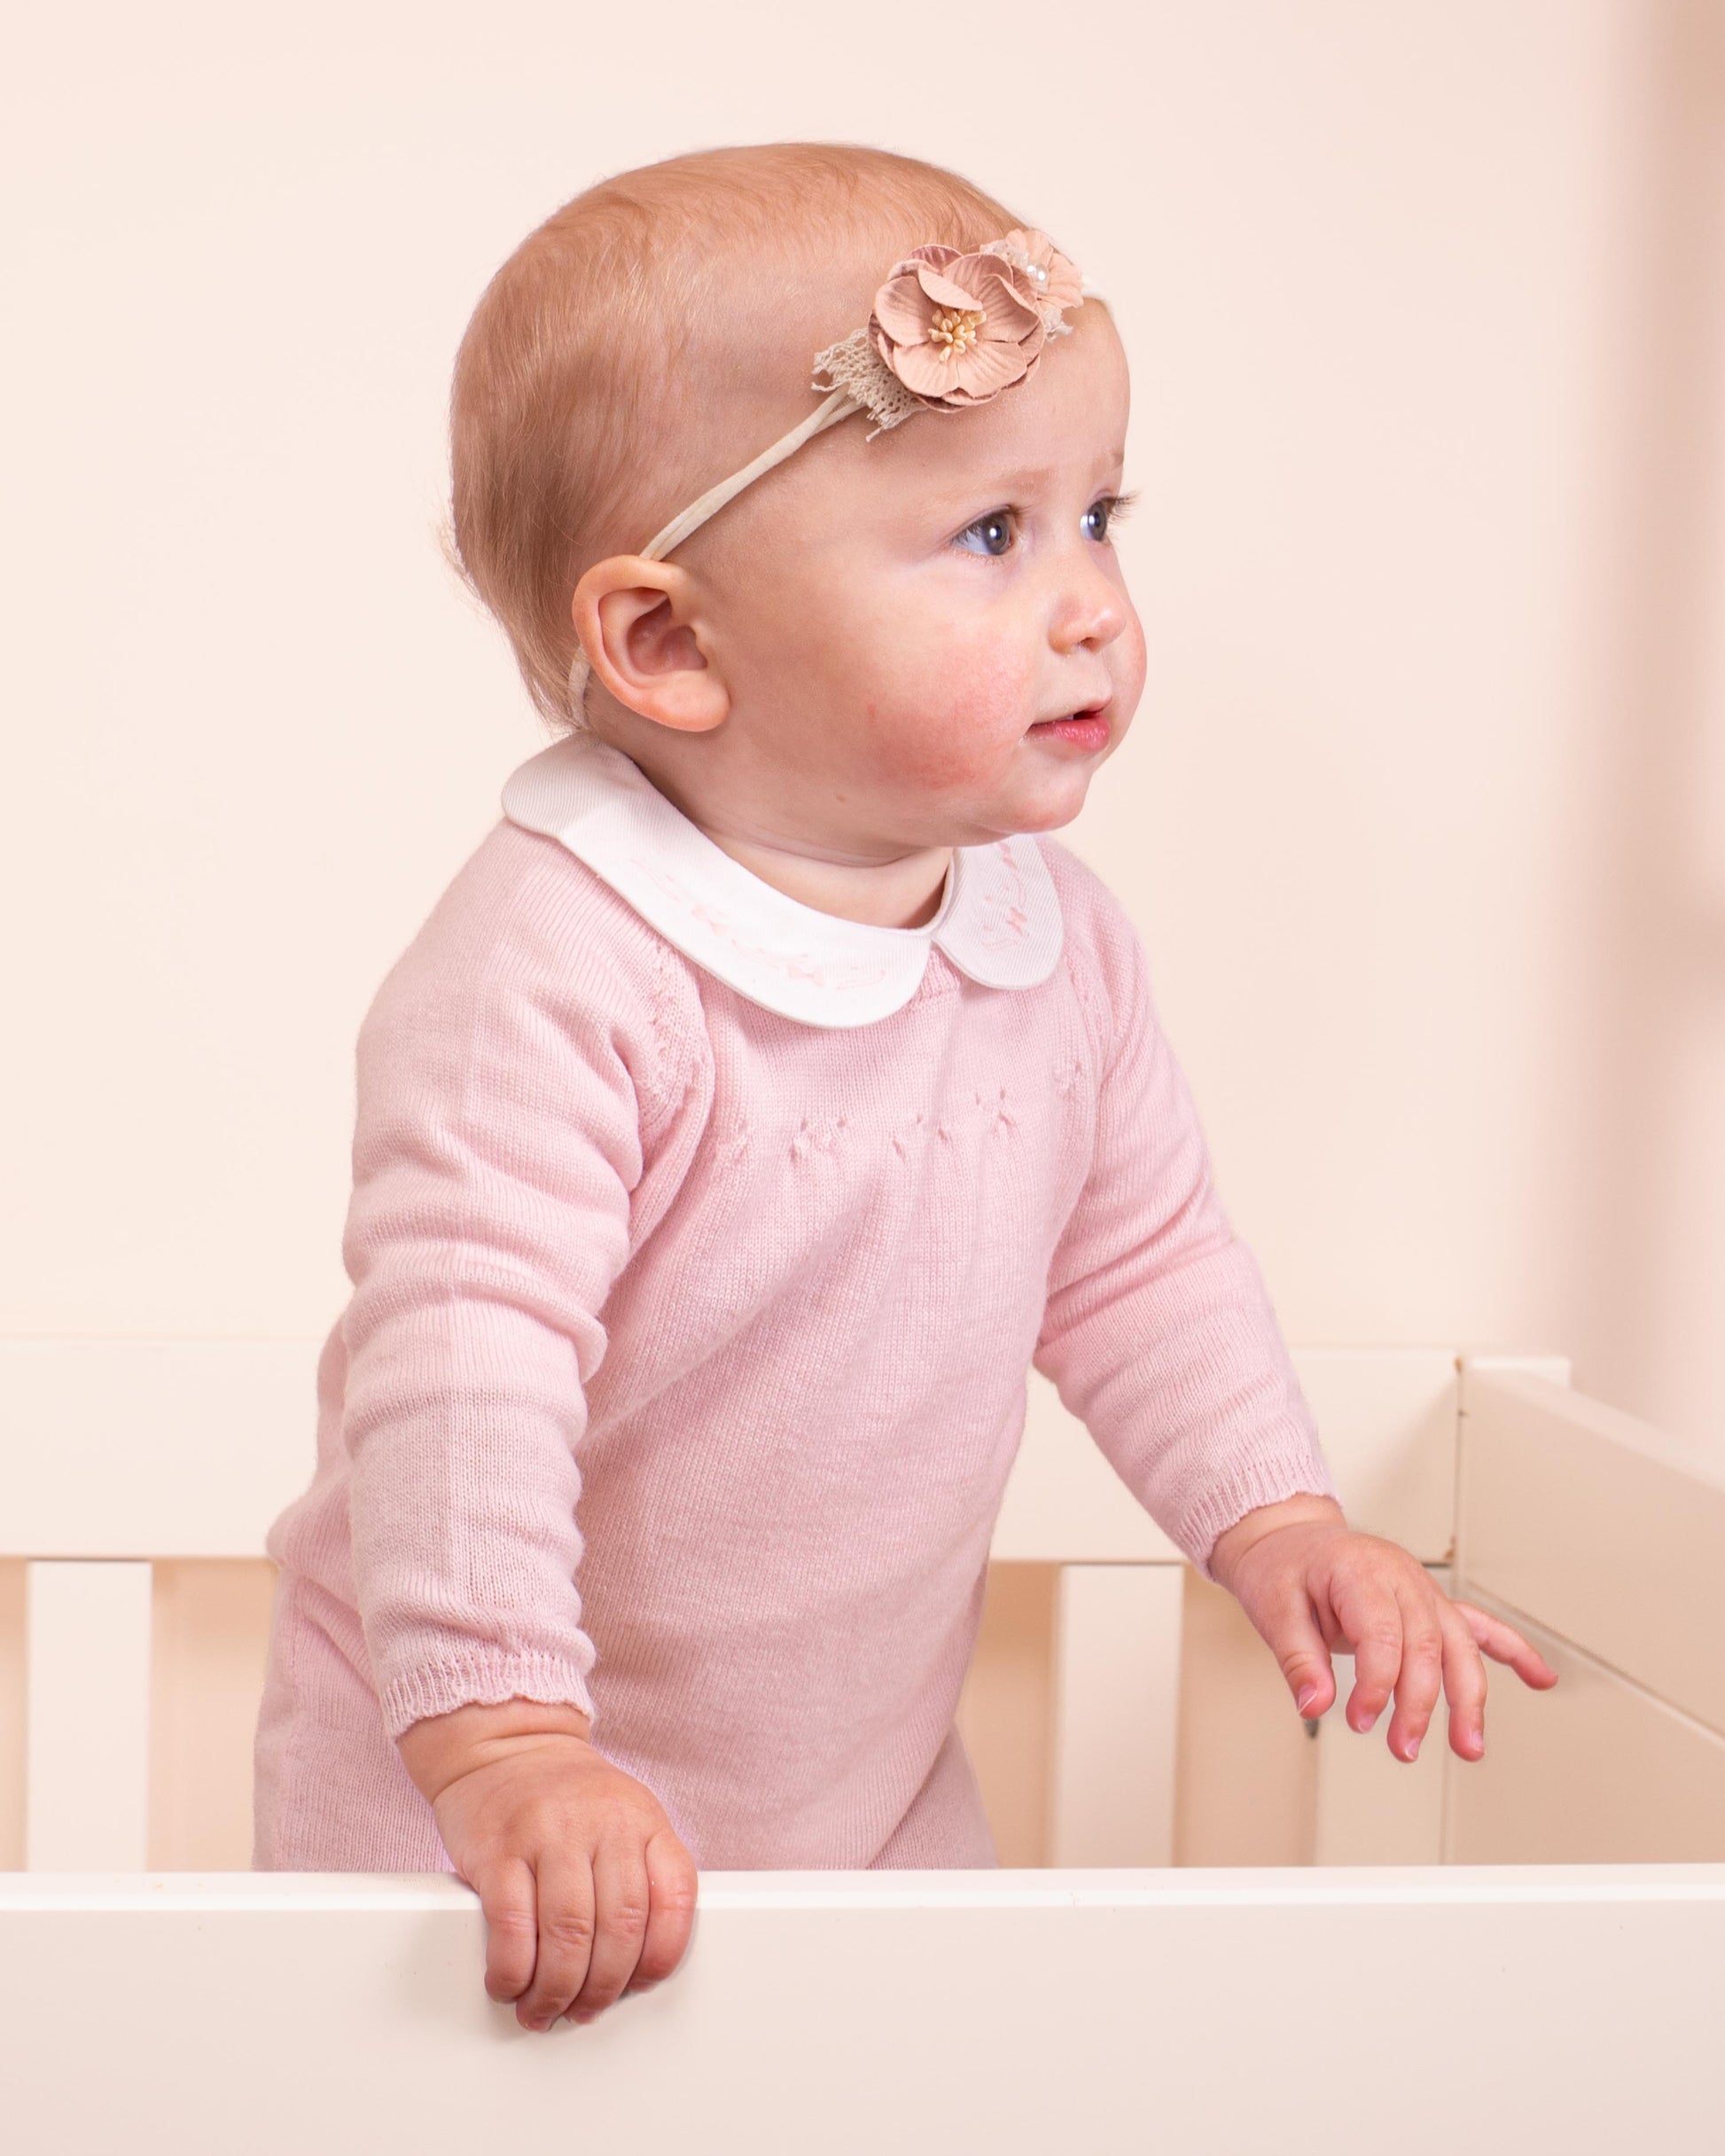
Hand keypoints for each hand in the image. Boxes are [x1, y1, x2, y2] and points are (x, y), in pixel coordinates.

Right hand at [397, 1698, 698, 2030]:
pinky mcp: (498, 1849)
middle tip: (585, 2011)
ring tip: (545, 2008)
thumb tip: (637, 1964)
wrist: (505, 1743)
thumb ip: (640, 1873)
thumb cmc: (567, 1796)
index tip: (640, 1986)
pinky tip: (509, 1984)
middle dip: (603, 1987)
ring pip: (568, 1936)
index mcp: (644, 1819)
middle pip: (619, 1928)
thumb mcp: (625, 1815)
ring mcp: (550, 1833)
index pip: (674, 1897)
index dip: (661, 1956)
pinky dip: (512, 1971)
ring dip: (557, 1989)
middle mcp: (603, 1823)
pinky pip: (511, 1927)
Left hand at [1209, 1501, 1558, 1761]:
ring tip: (1470, 1745)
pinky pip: (1479, 1624)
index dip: (1378, 1685)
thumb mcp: (1272, 1609)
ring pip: (1459, 1643)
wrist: (1288, 1539)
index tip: (1362, 1721)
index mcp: (1360, 1570)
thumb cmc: (1281, 1568)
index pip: (1384, 1633)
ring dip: (1469, 1696)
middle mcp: (1400, 1576)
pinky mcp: (1430, 1603)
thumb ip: (1298, 1660)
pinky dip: (1512, 1650)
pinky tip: (1540, 1678)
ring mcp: (1421, 1588)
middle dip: (1422, 1703)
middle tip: (1404, 1748)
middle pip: (1428, 1643)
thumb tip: (1314, 1706)